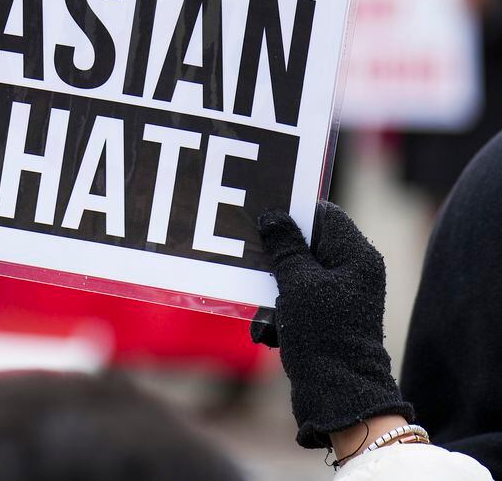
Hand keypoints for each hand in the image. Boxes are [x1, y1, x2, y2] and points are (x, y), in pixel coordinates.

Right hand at [251, 202, 412, 448]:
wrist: (337, 394)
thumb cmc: (323, 333)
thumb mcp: (298, 283)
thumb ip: (285, 246)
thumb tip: (273, 216)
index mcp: (356, 256)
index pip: (324, 215)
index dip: (294, 214)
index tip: (262, 217)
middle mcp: (353, 272)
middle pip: (307, 244)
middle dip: (277, 256)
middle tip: (252, 261)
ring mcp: (341, 296)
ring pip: (296, 273)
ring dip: (274, 289)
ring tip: (266, 311)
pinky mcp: (327, 318)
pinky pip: (297, 299)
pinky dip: (280, 311)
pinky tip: (270, 331)